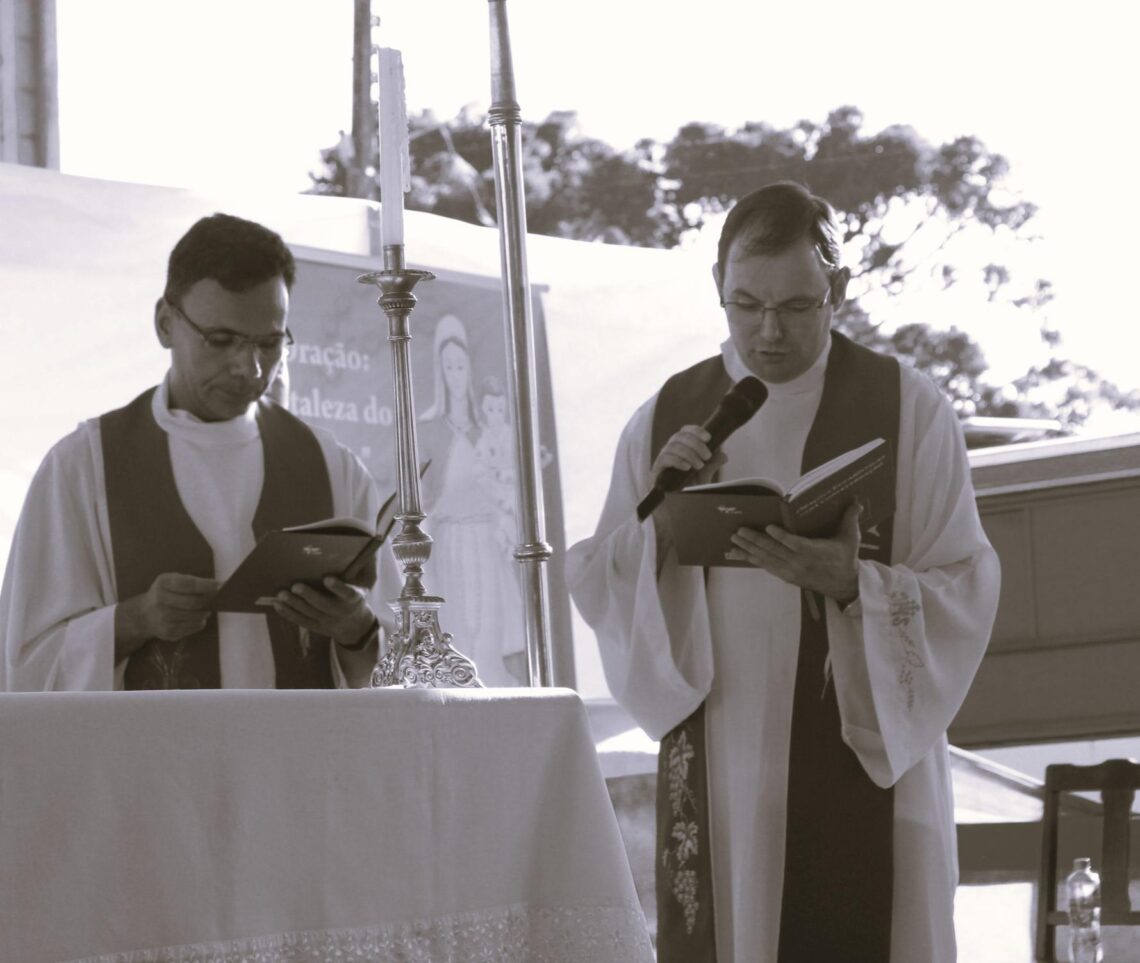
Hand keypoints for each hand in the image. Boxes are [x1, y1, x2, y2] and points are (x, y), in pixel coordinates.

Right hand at [115, 573, 219, 660]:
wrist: (143, 615)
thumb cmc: (164, 593)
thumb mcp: (171, 581)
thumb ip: (192, 581)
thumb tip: (219, 586)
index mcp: (163, 584)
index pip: (189, 584)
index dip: (207, 585)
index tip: (221, 586)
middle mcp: (161, 601)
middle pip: (195, 602)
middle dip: (210, 600)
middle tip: (217, 599)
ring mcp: (164, 619)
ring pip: (196, 616)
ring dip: (206, 612)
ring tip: (205, 608)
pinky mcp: (169, 632)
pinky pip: (194, 627)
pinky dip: (200, 621)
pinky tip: (196, 617)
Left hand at [271, 576, 374, 646]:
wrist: (356, 627)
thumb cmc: (356, 598)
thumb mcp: (365, 585)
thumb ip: (364, 568)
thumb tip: (366, 551)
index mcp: (354, 599)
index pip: (347, 593)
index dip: (338, 587)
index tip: (328, 579)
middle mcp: (340, 612)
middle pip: (324, 605)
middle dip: (309, 596)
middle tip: (296, 586)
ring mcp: (327, 621)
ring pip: (309, 613)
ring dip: (294, 604)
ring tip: (282, 594)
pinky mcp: (316, 627)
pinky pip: (300, 620)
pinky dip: (288, 613)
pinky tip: (277, 604)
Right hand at [650, 425, 726, 487]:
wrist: (677, 503)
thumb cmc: (689, 486)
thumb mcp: (705, 475)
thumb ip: (712, 465)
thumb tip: (723, 456)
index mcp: (682, 446)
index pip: (686, 431)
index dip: (696, 431)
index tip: (708, 438)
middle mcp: (671, 448)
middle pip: (680, 436)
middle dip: (696, 444)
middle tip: (707, 456)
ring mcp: (663, 458)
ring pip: (674, 446)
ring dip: (689, 454)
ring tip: (699, 465)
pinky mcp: (657, 468)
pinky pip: (665, 459)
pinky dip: (677, 461)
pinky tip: (687, 467)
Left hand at [726, 501, 862, 604]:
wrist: (843, 584)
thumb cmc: (845, 556)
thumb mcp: (851, 538)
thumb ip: (850, 519)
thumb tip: (856, 501)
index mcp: (816, 552)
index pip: (796, 545)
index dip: (782, 537)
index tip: (770, 528)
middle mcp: (800, 563)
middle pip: (775, 551)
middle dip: (755, 540)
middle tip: (740, 530)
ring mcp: (791, 571)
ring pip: (767, 559)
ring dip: (749, 549)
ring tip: (734, 540)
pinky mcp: (786, 576)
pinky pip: (766, 567)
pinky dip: (751, 559)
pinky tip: (738, 554)